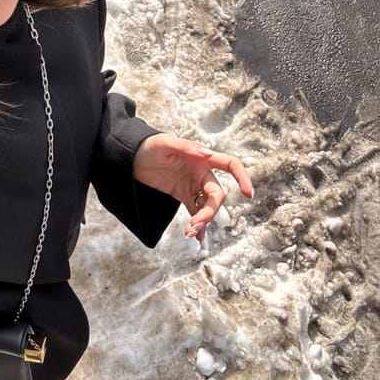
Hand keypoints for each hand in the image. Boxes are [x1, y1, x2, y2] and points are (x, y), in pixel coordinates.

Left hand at [133, 134, 253, 240]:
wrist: (131, 157)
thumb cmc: (149, 145)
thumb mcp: (166, 143)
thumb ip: (186, 148)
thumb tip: (205, 154)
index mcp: (202, 158)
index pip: (229, 165)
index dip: (242, 177)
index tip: (248, 194)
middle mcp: (201, 172)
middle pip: (216, 195)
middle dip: (210, 212)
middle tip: (194, 224)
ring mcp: (192, 185)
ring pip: (207, 206)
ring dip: (203, 221)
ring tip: (189, 232)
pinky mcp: (182, 195)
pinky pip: (195, 211)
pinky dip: (197, 224)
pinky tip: (195, 236)